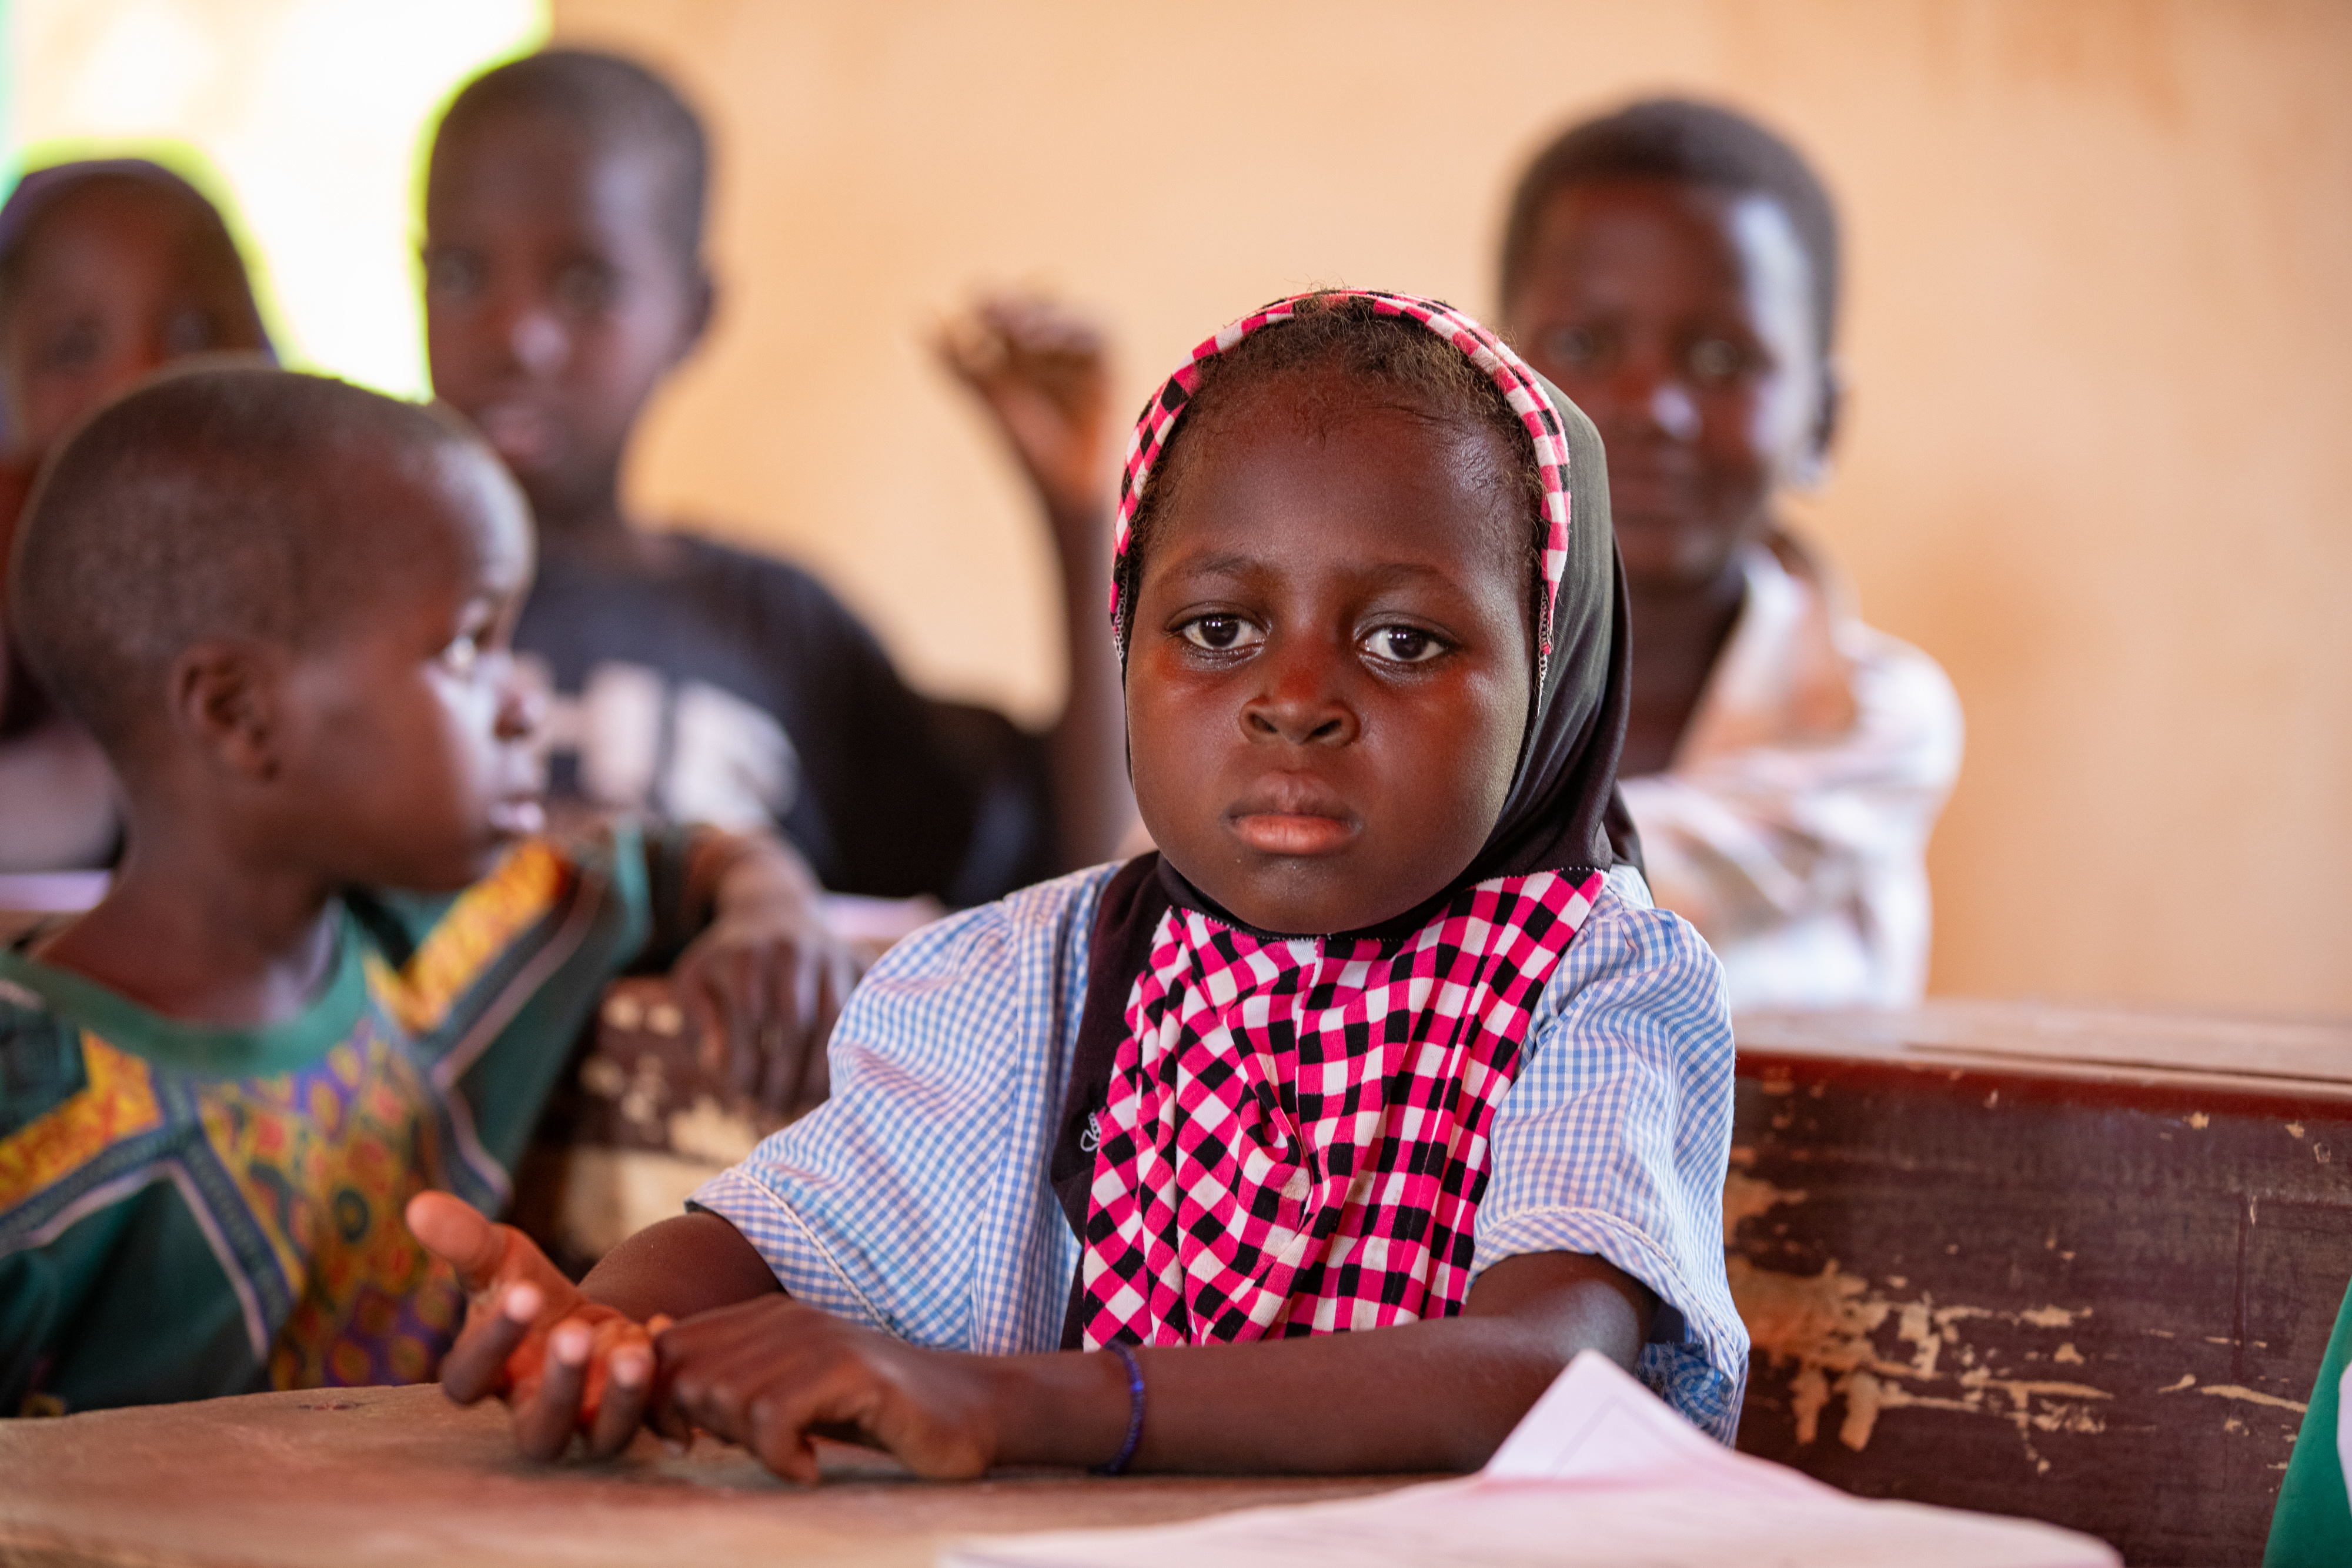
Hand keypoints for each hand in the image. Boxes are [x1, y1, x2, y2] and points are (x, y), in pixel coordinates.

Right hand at [406, 1191, 667, 1459]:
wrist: (582, 1314)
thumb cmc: (525, 1287)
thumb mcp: (499, 1258)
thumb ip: (463, 1239)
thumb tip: (418, 1206)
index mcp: (486, 1379)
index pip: (469, 1380)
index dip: (493, 1342)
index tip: (524, 1292)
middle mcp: (535, 1413)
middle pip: (539, 1432)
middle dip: (559, 1387)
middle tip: (574, 1334)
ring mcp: (589, 1421)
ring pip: (602, 1438)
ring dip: (621, 1398)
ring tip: (634, 1348)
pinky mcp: (638, 1414)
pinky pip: (656, 1417)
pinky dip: (663, 1381)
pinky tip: (662, 1328)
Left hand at [653, 1295, 1006, 1482]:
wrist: (966, 1412)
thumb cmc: (872, 1414)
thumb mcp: (789, 1393)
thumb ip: (728, 1374)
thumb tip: (649, 1348)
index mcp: (766, 1316)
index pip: (670, 1347)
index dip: (663, 1402)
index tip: (694, 1443)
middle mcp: (787, 1318)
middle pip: (688, 1374)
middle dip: (703, 1427)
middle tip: (755, 1449)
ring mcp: (820, 1339)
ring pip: (725, 1395)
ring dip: (748, 1443)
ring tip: (791, 1455)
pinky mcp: (850, 1369)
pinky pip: (773, 1417)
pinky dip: (781, 1456)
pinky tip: (810, 1467)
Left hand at [672, 832, 865, 1119]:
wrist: (774, 909)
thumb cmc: (728, 960)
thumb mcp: (695, 980)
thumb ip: (701, 1021)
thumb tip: (719, 1066)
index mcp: (748, 953)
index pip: (750, 1019)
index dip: (746, 1066)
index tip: (740, 1099)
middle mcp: (794, 948)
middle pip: (795, 1023)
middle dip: (784, 1077)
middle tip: (771, 1110)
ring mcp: (834, 954)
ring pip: (837, 1021)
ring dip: (820, 1072)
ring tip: (801, 1103)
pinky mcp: (862, 963)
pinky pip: (864, 1015)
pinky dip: (851, 1053)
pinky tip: (831, 1082)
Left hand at [933, 293, 1113, 525]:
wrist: (1065, 484)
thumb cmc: (1025, 447)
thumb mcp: (984, 397)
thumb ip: (951, 360)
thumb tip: (919, 312)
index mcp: (1014, 350)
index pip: (1002, 310)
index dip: (991, 301)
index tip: (976, 303)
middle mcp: (1046, 347)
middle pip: (1033, 307)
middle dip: (1016, 306)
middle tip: (996, 310)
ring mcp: (1076, 353)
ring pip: (1062, 316)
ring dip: (1044, 317)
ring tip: (1022, 333)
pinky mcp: (1105, 364)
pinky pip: (1097, 333)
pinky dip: (1075, 330)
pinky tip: (1051, 342)